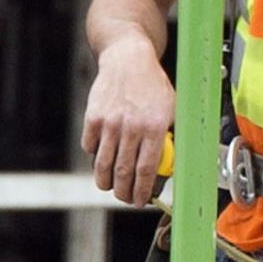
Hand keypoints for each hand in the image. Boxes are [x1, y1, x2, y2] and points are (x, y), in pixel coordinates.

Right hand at [83, 37, 176, 206]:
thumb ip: (171, 137)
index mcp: (154, 127)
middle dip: (123, 193)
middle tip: (125, 198)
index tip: (140, 201)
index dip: (141, 191)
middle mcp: (131, 126)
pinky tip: (102, 158)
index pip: (145, 171)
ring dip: (106, 182)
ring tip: (111, 186)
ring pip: (102, 166)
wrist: (128, 59)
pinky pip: (90, 148)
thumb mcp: (172, 109)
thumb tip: (172, 167)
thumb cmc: (153, 86)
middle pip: (122, 173)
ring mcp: (109, 123)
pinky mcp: (92, 118)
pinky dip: (94, 157)